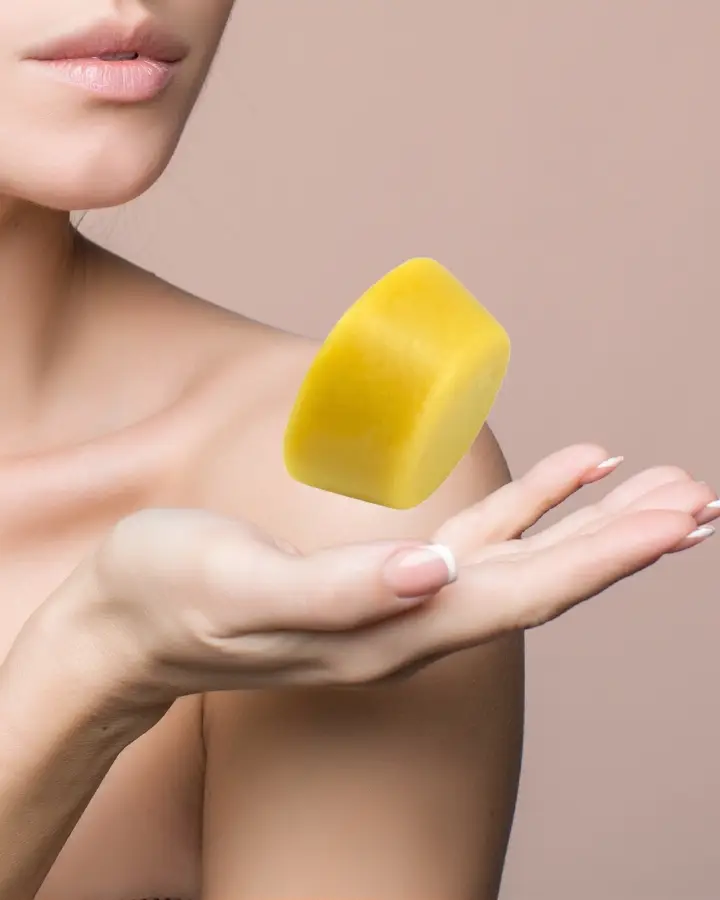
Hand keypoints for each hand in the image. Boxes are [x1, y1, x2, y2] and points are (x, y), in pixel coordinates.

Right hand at [35, 444, 716, 706]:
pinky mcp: (380, 578)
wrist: (122, 626)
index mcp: (391, 631)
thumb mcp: (240, 589)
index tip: (678, 518)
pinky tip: (566, 476)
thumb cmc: (168, 597)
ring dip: (592, 526)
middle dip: (624, 541)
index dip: (603, 555)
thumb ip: (342, 594)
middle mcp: (412, 626)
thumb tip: (436, 577)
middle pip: (544, 581)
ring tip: (657, 489)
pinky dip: (529, 507)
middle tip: (699, 498)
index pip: (524, 592)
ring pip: (523, 561)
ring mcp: (400, 604)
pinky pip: (477, 540)